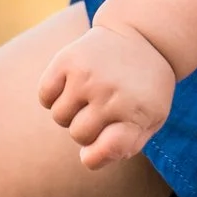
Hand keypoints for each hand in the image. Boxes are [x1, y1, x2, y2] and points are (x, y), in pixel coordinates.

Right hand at [37, 23, 177, 168]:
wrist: (143, 38)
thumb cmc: (145, 89)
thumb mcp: (151, 119)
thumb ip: (125, 145)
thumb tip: (86, 158)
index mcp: (139, 113)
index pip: (107, 149)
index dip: (100, 152)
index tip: (106, 139)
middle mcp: (112, 94)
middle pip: (78, 135)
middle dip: (88, 128)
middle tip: (104, 108)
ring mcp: (88, 76)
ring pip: (60, 117)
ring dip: (71, 112)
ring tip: (90, 94)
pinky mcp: (67, 60)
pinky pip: (45, 96)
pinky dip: (54, 96)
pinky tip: (73, 85)